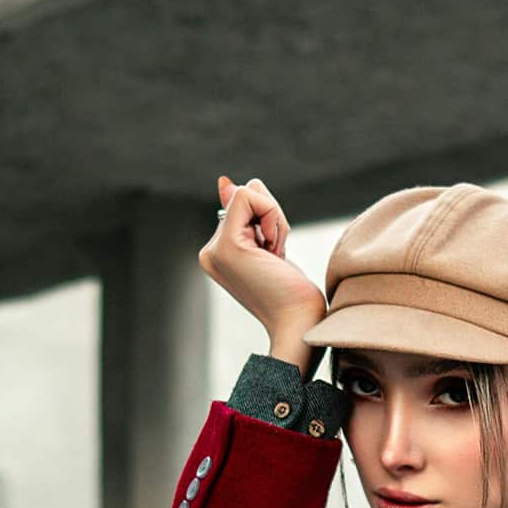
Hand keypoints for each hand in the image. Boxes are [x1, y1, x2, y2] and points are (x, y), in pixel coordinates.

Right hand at [200, 173, 325, 360]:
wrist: (298, 325)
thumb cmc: (293, 295)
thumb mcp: (271, 246)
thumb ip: (250, 215)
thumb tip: (224, 182)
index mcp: (218, 252)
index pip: (242, 202)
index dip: (270, 216)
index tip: (274, 254)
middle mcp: (210, 251)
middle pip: (244, 193)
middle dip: (272, 215)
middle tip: (276, 256)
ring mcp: (214, 249)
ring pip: (247, 192)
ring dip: (275, 218)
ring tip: (275, 257)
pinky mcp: (227, 246)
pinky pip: (249, 196)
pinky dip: (274, 217)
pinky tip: (275, 253)